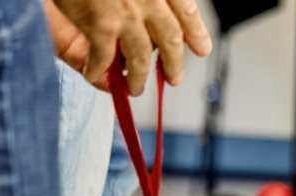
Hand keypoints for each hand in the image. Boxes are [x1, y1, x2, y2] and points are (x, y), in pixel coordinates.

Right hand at [46, 0, 212, 95]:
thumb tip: (159, 7)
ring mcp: (126, 13)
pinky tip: (94, 74)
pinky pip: (104, 58)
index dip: (196, 33)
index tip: (202, 49)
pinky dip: (97, 70)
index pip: (187, 10)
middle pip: (170, 39)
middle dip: (174, 64)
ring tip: (135, 88)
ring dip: (138, 78)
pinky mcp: (100, 24)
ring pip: (140, 57)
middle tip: (174, 79)